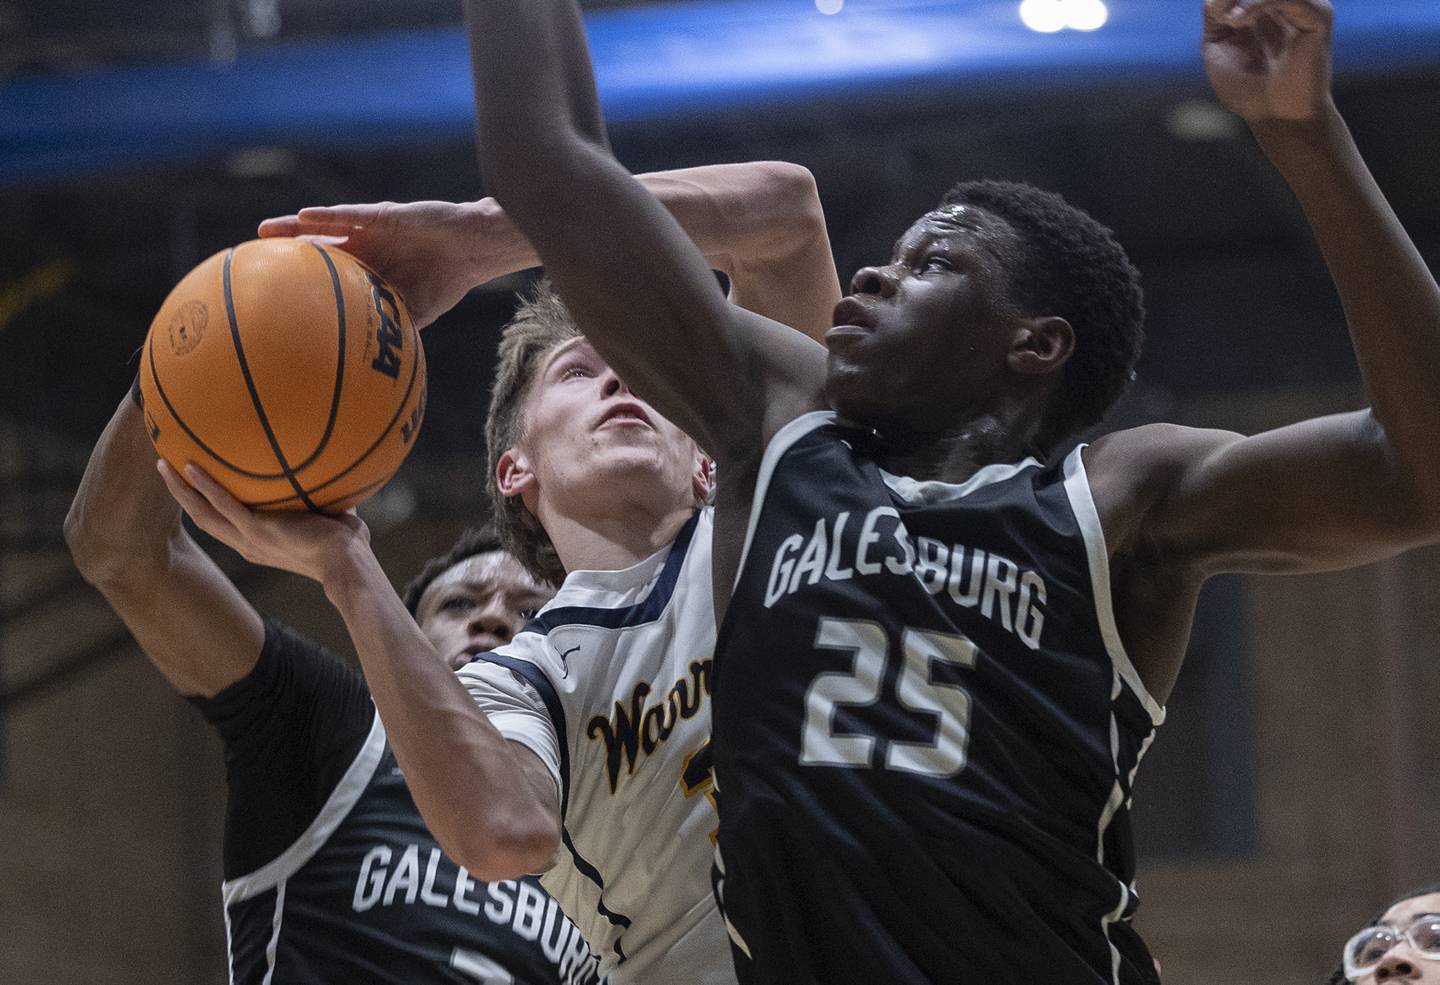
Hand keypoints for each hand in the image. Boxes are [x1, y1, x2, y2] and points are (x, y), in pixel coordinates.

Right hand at [157, 460, 370, 585]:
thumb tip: (336, 474)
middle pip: (202, 518)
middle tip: (165, 468)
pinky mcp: (258, 530)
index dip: (205, 506)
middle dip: (181, 494)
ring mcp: (250, 538)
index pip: (224, 524)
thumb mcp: (328, 519)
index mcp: (259, 544)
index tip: (194, 487)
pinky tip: (191, 465)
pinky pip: (224, 504)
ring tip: (164, 463)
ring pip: (203, 513)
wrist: (349, 564)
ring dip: (180, 489)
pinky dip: (206, 486)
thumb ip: (323, 500)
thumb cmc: (347, 546)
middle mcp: (248, 544)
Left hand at [258, 199, 522, 328]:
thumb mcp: (416, 312)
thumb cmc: (446, 282)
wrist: (473, 251)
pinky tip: (305, 216)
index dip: (297, 281)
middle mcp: (362, 248)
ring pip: (324, 226)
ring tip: (263, 230)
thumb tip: (372, 368)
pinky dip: (328, 215)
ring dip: (294, 226)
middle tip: (250, 261)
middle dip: (284, 253)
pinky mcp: (385, 215)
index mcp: (367, 270)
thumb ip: (392, 329)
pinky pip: (352, 214)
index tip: (267, 294)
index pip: (324, 275)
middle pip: (314, 248)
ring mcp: (370, 230)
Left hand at [1202, 0, 1333, 123]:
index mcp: (1263, 5)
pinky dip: (1259, 4)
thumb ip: (1216, 15)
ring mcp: (1304, 6)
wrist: (1273, 116)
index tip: (1212, 11)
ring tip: (1228, 19)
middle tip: (1218, 11)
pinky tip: (1238, 22)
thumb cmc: (1246, 88)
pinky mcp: (1318, 16)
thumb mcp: (1217, 47)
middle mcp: (1286, 1)